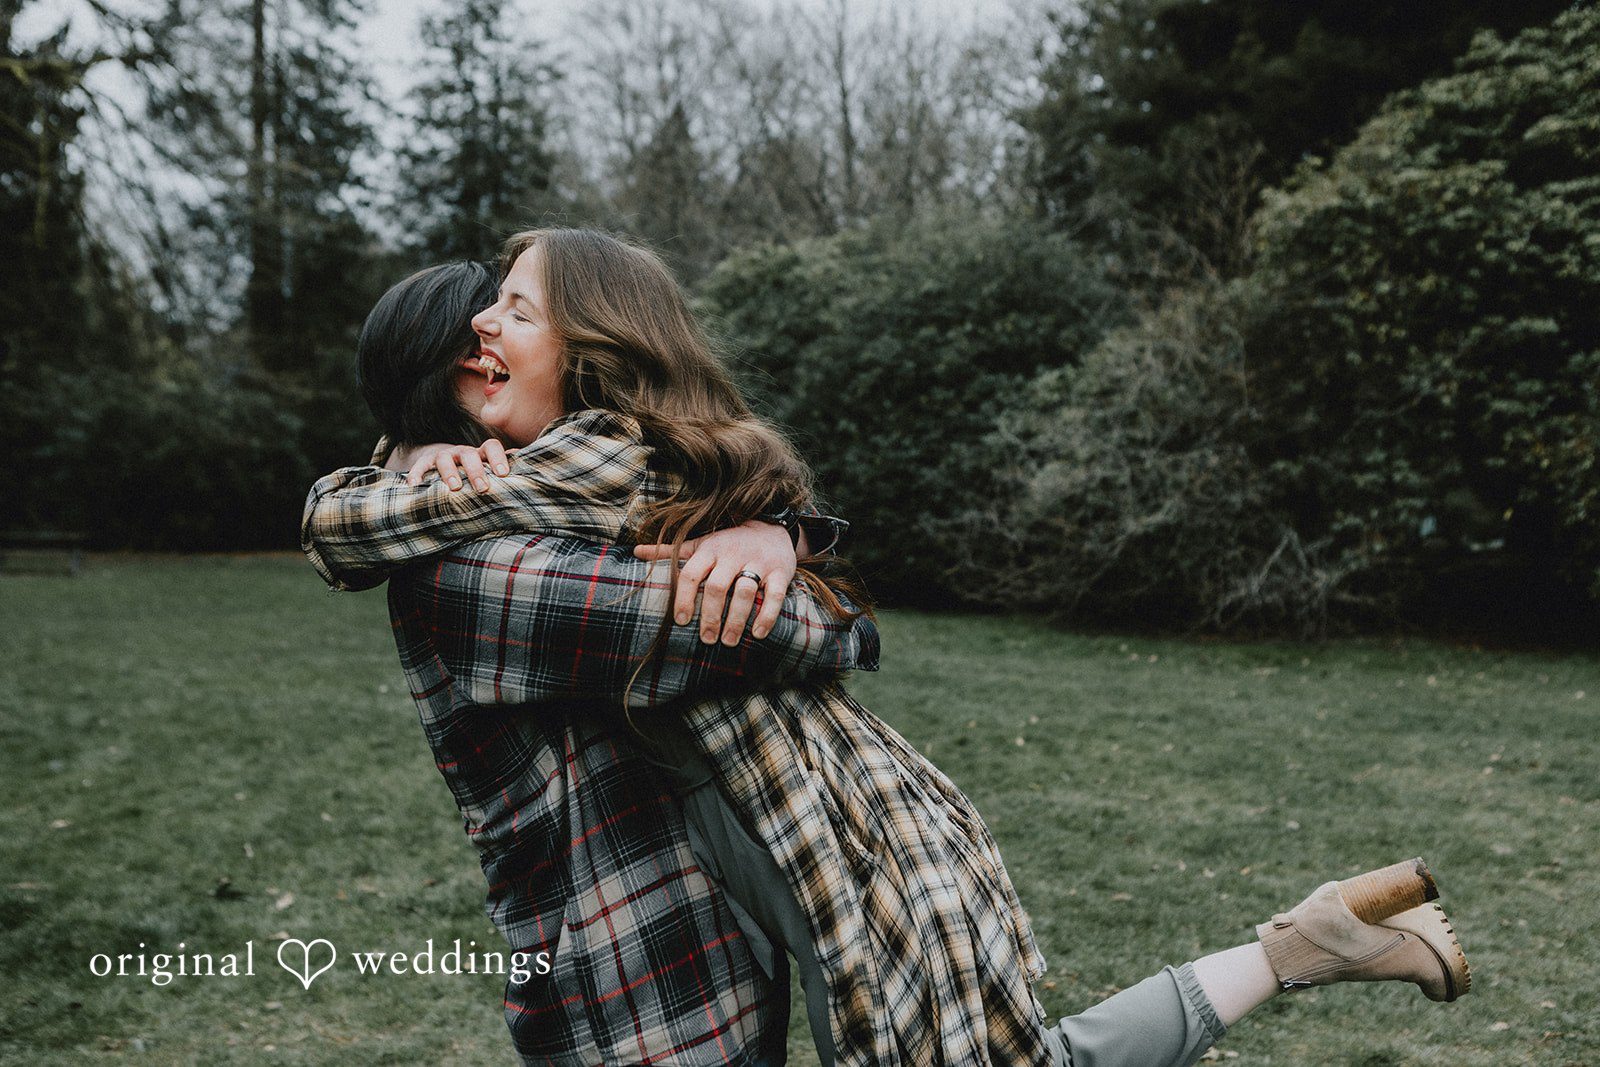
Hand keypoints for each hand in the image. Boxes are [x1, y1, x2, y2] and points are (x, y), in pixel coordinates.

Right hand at [398, 440, 510, 491]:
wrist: (444, 460)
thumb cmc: (473, 470)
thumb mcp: (487, 468)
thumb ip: (504, 466)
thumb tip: (530, 464)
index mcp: (480, 453)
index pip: (491, 446)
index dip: (498, 458)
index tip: (503, 473)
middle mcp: (463, 452)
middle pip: (469, 454)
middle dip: (476, 471)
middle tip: (483, 488)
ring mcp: (444, 455)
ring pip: (445, 459)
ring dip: (450, 472)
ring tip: (455, 488)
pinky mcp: (426, 462)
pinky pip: (420, 466)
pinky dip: (416, 474)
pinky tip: (415, 486)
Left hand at [633, 520, 796, 644]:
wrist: (772, 529)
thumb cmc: (729, 542)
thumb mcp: (701, 543)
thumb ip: (671, 551)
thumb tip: (635, 551)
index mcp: (710, 549)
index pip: (691, 574)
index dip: (684, 599)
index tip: (682, 621)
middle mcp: (733, 554)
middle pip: (717, 587)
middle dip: (710, 616)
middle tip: (707, 639)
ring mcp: (758, 562)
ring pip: (744, 592)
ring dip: (735, 620)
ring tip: (728, 641)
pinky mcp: (781, 571)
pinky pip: (774, 595)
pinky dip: (766, 616)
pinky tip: (757, 634)